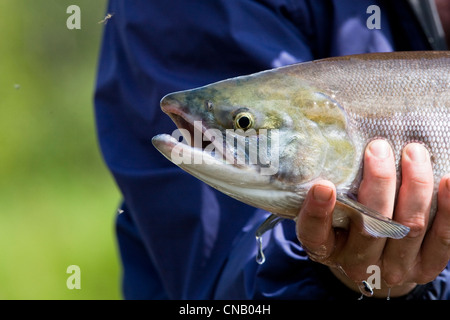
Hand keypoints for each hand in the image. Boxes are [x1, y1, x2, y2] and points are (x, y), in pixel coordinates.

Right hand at [296, 139, 449, 297]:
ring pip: (408, 227)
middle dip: (379, 183)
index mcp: (326, 248)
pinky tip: (447, 180)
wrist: (378, 259)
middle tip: (378, 148)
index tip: (323, 185)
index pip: (314, 234)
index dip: (317, 212)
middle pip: (370, 227)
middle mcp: (357, 264)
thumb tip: (337, 146)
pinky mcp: (425, 267)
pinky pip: (442, 239)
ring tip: (413, 152)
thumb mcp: (332, 210)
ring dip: (414, 185)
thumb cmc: (349, 222)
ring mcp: (393, 268)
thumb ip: (333, 189)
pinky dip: (447, 208)